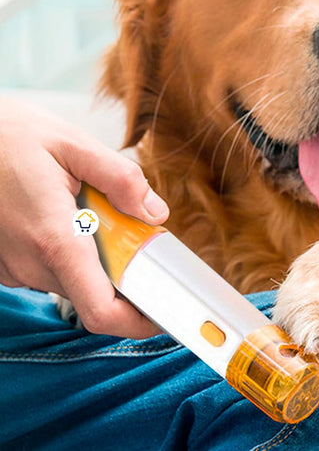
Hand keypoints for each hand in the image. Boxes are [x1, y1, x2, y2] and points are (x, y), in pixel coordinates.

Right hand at [0, 97, 168, 337]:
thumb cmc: (10, 136)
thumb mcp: (74, 145)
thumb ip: (122, 180)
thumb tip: (155, 213)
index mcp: (54, 238)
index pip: (101, 309)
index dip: (136, 322)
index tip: (162, 314)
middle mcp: (29, 262)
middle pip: (93, 293)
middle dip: (123, 273)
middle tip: (137, 238)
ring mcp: (12, 266)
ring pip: (72, 280)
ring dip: (95, 258)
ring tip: (97, 215)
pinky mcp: (4, 262)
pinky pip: (49, 269)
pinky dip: (69, 252)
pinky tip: (68, 217)